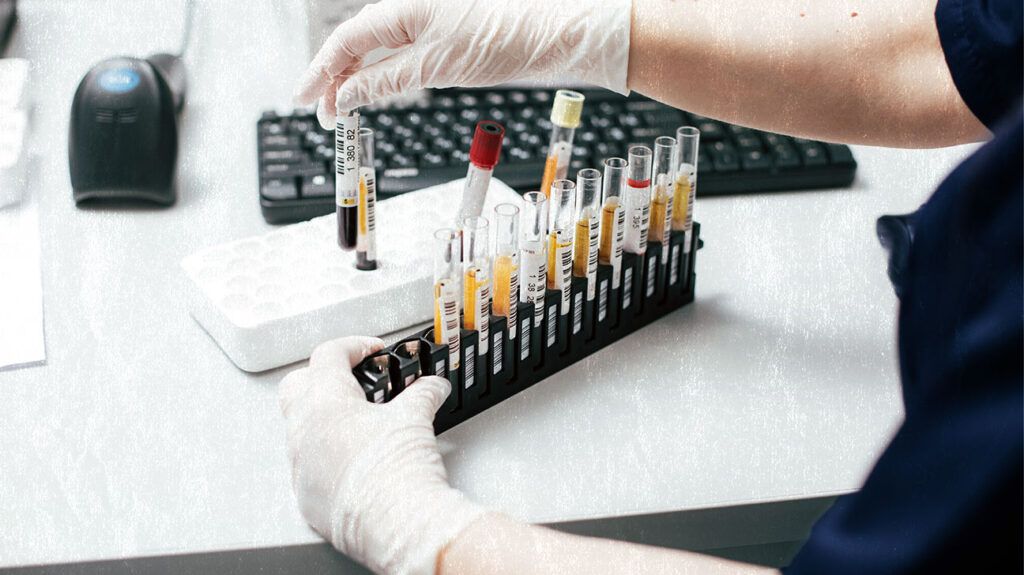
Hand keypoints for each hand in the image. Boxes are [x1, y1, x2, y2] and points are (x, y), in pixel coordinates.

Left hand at [279, 336, 486, 574]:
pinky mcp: (305, 492)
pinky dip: (326, 455)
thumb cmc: (397, 470)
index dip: (353, 346)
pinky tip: (353, 461)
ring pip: (299, 427)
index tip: (371, 351)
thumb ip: (423, 394)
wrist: (396, 522)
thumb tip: (432, 387)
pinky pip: (307, 463)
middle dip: (323, 377)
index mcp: (326, 400)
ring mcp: (300, 462)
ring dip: (324, 418)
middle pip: (298, 385)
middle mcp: (303, 428)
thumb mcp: (415, 418)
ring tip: (358, 424)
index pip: (328, 355)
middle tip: (354, 383)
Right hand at [294, 0, 632, 127]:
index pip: (345, 39)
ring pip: (378, 48)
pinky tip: (377, 89)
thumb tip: (346, 95)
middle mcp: (410, 8)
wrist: (553, 34)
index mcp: (402, 6)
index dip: (320, 71)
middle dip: (334, 77)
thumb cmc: (502, 39)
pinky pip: (400, 51)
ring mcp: (427, 20)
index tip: (304, 98)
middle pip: (356, 42)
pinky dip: (383, 73)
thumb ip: (385, 80)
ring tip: (343, 108)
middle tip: (323, 114)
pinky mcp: (444, 34)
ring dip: (357, 78)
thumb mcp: (435, 67)